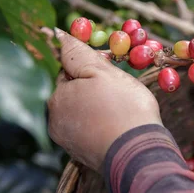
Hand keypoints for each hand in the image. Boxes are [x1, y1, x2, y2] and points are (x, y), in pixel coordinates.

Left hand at [47, 28, 161, 170]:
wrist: (139, 155)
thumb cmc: (124, 109)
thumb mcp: (103, 72)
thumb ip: (78, 53)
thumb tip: (59, 35)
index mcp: (57, 98)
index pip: (68, 73)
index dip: (90, 69)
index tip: (111, 75)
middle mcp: (55, 121)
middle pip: (73, 94)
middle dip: (92, 90)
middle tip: (119, 94)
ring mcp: (68, 142)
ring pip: (82, 114)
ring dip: (97, 109)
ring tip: (120, 113)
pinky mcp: (82, 157)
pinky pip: (90, 133)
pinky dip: (101, 128)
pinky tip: (118, 128)